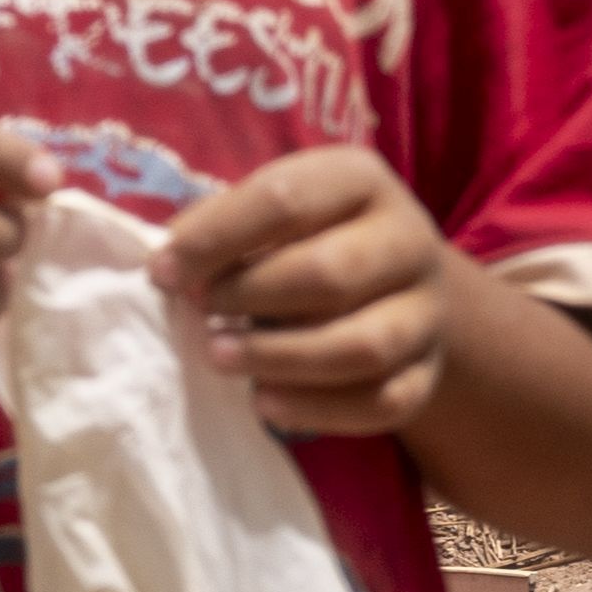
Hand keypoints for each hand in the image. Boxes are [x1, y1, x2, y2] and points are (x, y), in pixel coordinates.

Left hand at [157, 146, 461, 433]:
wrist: (400, 282)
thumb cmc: (310, 238)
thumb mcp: (274, 209)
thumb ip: (224, 226)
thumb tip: (170, 267)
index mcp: (362, 181)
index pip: (286, 202)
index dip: (215, 239)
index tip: (162, 272)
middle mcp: (409, 241)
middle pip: (330, 274)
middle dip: (250, 297)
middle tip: (200, 313)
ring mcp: (427, 312)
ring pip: (361, 347)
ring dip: (279, 358)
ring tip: (221, 357)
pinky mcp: (428, 372)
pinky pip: (381, 403)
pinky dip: (317, 410)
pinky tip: (265, 403)